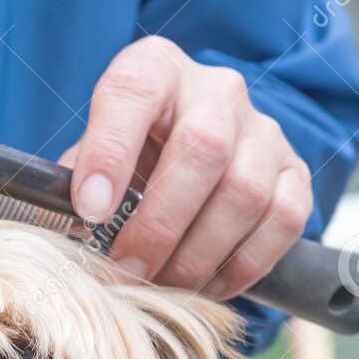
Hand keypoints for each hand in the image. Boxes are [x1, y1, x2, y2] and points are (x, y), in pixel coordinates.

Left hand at [65, 36, 312, 299]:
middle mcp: (216, 90)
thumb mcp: (93, 165)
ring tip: (165, 287)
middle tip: (129, 272)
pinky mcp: (294, 172)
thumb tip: (64, 245)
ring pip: (245, 192)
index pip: (133, 91)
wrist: (192, 165)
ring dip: (199, 255)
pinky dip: (243, 266)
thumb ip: (76, 192)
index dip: (110, 152)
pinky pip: (283, 221)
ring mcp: (263, 130)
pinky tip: (208, 287)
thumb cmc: (129, 168)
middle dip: (160, 225)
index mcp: (155, 71)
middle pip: (203, 148)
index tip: (88, 212)